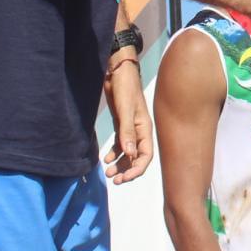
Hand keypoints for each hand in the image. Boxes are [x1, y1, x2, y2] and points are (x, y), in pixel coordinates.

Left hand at [104, 57, 153, 183]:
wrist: (118, 71)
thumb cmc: (125, 88)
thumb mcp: (126, 110)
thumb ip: (127, 132)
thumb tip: (130, 154)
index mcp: (145, 129)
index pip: (145, 156)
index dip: (136, 169)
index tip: (124, 178)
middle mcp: (140, 131)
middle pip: (136, 157)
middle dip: (127, 170)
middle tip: (114, 179)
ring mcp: (131, 128)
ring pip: (127, 153)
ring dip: (119, 164)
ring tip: (108, 172)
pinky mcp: (122, 124)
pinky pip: (120, 144)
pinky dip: (114, 153)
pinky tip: (106, 159)